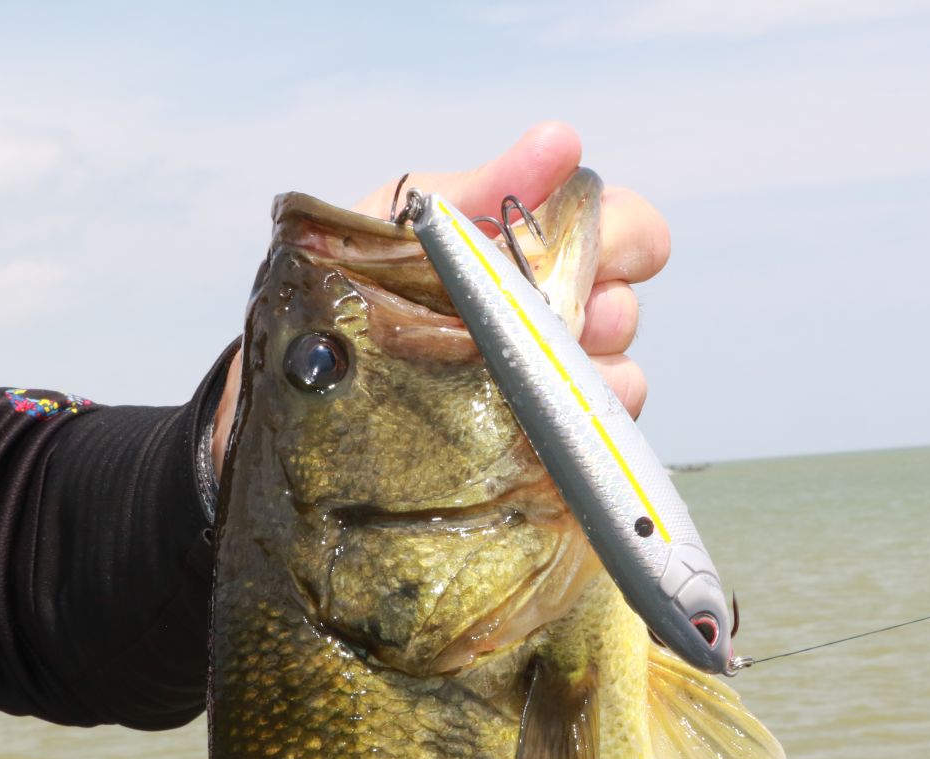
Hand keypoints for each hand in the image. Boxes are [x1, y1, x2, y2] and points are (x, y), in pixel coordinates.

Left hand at [212, 121, 669, 477]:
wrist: (302, 385)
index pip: (627, 230)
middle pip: (628, 301)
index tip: (578, 248)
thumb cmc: (356, 288)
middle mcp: (562, 315)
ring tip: (529, 371)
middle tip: (558, 313)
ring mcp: (557, 384)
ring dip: (585, 369)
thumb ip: (487, 187)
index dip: (620, 235)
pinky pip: (590, 434)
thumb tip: (562, 141)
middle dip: (600, 303)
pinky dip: (572, 424)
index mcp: (541, 252)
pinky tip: (529, 418)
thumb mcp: (410, 225)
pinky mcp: (544, 447)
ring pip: (618, 371)